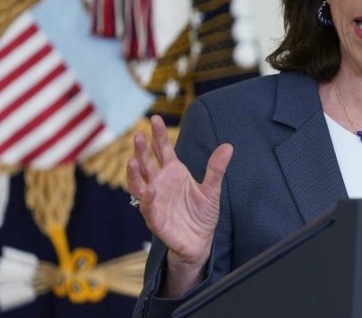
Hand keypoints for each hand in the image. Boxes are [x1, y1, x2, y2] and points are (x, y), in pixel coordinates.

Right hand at [126, 115, 232, 296]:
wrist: (200, 241)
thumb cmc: (202, 214)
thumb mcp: (212, 190)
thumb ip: (216, 169)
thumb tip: (228, 146)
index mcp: (173, 173)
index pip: (162, 150)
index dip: (158, 135)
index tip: (155, 119)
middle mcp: (160, 184)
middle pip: (146, 163)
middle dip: (141, 150)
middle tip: (138, 135)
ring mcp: (155, 200)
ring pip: (138, 184)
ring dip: (134, 173)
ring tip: (133, 160)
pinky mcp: (155, 218)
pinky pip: (147, 207)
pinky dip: (147, 198)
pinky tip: (150, 189)